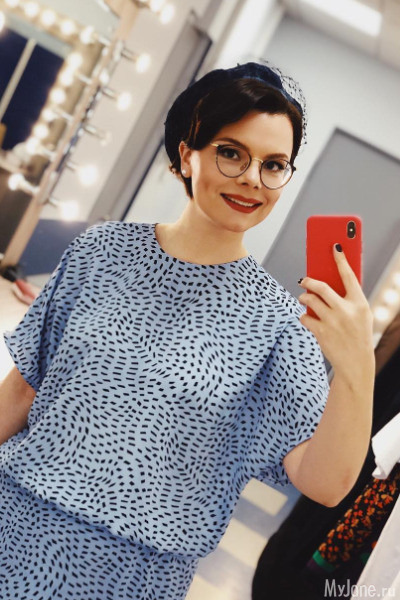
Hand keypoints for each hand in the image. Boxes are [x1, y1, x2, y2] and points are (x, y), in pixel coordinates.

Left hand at [298, 245, 374, 382]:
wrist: (356, 363)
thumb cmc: (357, 334)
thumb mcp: (361, 315)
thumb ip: (348, 299)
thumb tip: (326, 281)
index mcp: (359, 303)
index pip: (349, 275)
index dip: (341, 259)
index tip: (335, 245)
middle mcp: (346, 310)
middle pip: (322, 286)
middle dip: (309, 280)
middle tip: (304, 279)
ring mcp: (333, 321)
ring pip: (310, 300)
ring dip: (304, 297)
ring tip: (303, 297)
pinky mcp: (321, 332)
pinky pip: (305, 317)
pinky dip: (304, 316)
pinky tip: (308, 318)